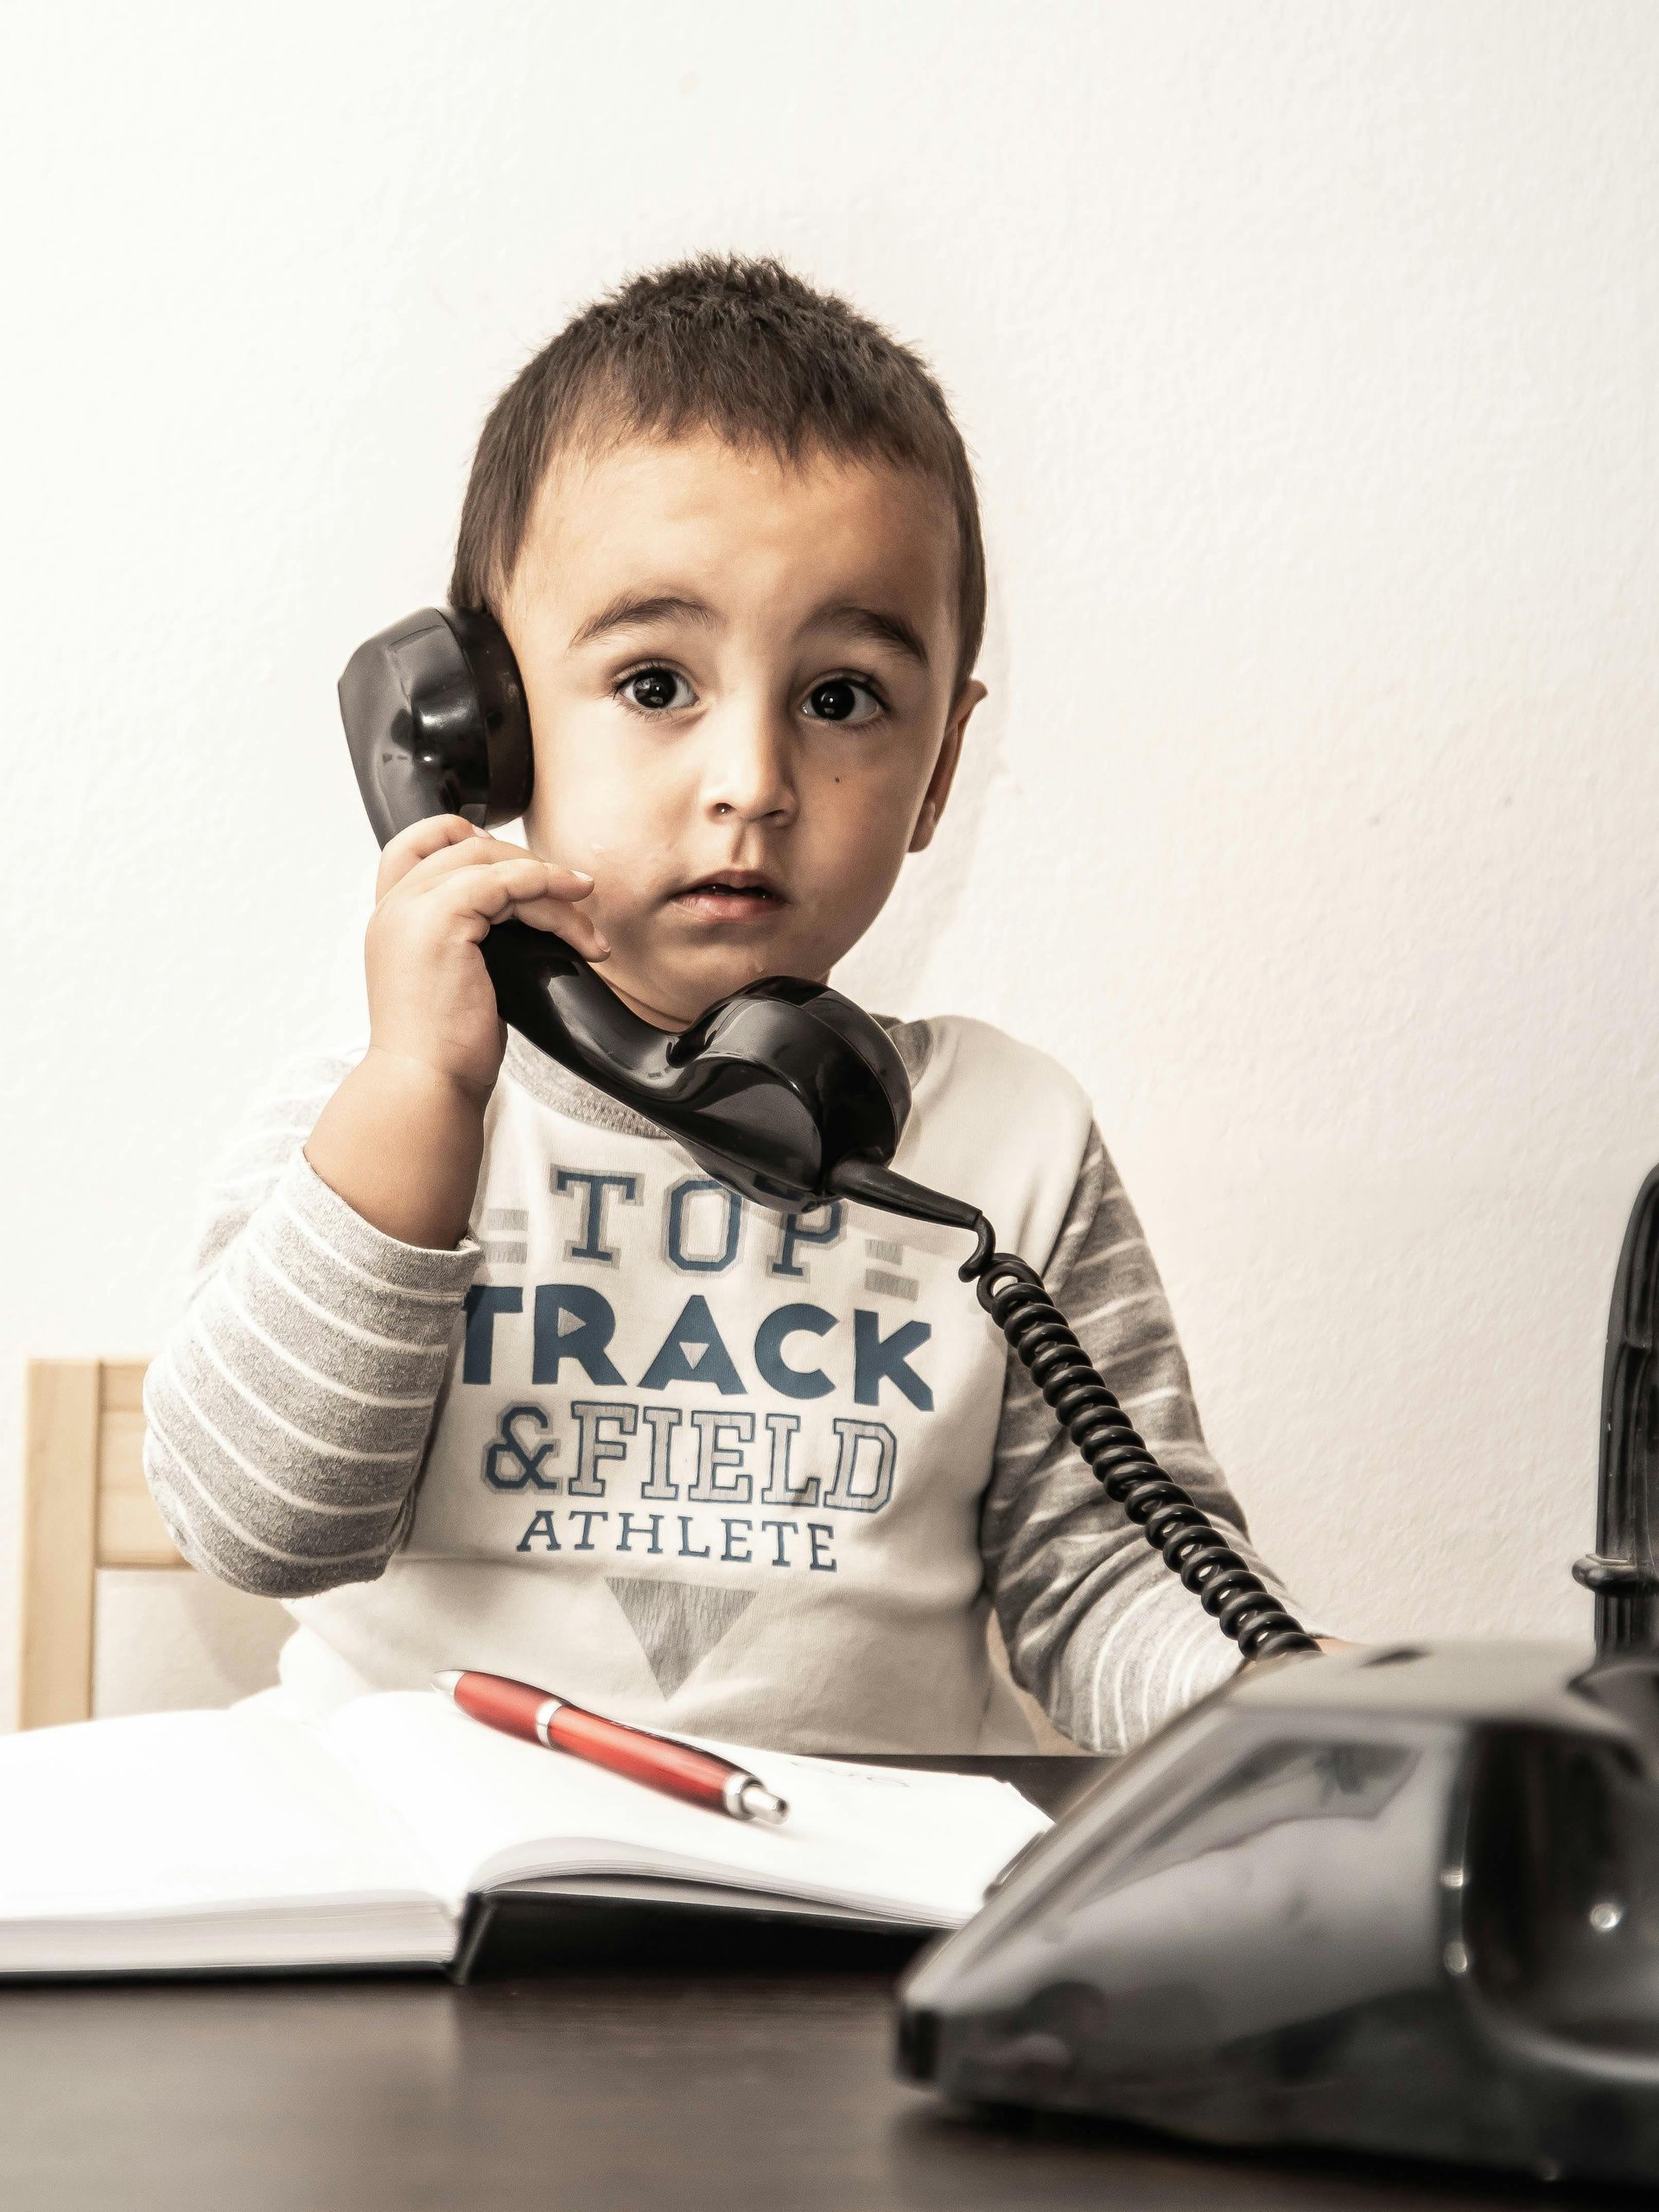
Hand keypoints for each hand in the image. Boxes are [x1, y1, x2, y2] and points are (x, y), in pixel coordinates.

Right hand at [363, 815, 609, 1098]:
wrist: (426, 1085)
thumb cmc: (445, 1050)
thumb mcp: (454, 980)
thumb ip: (471, 939)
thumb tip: (523, 918)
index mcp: (391, 919)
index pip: (417, 845)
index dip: (468, 838)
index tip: (520, 868)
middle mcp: (394, 906)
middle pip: (464, 847)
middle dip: (527, 866)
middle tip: (575, 895)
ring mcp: (412, 908)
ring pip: (492, 863)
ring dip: (551, 886)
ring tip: (588, 927)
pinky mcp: (441, 918)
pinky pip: (506, 881)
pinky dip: (548, 891)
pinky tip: (576, 926)